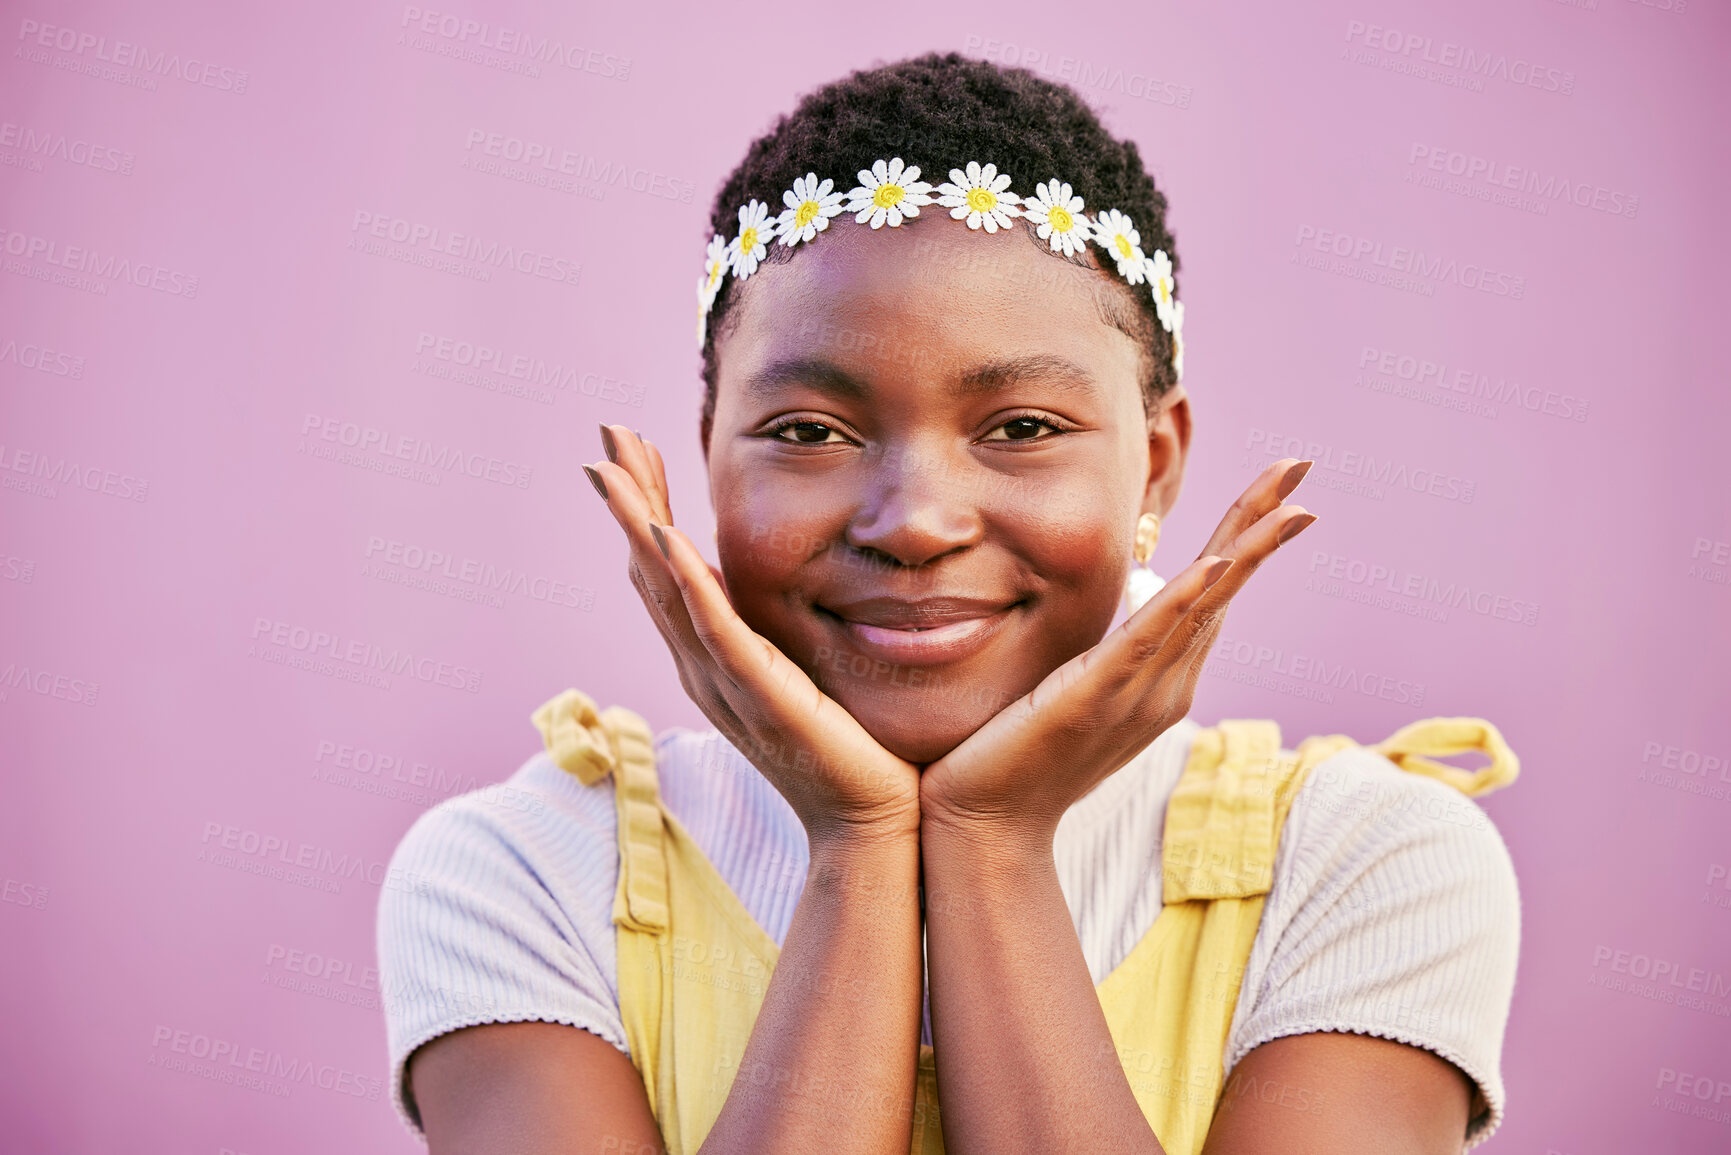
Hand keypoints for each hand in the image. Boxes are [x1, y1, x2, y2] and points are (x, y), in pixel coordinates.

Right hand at [585, 424, 921, 843]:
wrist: (872, 823)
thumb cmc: (859, 752)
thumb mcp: (815, 671)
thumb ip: (794, 632)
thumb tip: (810, 581)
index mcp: (717, 659)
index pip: (670, 571)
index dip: (647, 508)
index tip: (633, 452)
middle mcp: (705, 668)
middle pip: (651, 570)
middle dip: (629, 500)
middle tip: (606, 436)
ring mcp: (725, 682)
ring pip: (667, 590)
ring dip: (638, 524)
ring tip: (611, 468)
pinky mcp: (758, 694)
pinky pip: (713, 628)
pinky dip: (685, 581)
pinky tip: (665, 535)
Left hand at [918, 456, 1318, 843]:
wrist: (985, 825)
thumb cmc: (1014, 758)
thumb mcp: (1070, 691)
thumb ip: (1101, 655)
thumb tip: (1110, 615)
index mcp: (1161, 680)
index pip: (1214, 595)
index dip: (1246, 540)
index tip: (1280, 492)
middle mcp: (1166, 687)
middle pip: (1225, 590)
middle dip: (1263, 524)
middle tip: (1300, 465)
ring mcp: (1138, 695)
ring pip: (1204, 607)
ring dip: (1244, 548)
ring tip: (1284, 502)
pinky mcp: (1096, 699)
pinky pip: (1148, 641)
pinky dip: (1186, 600)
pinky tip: (1216, 563)